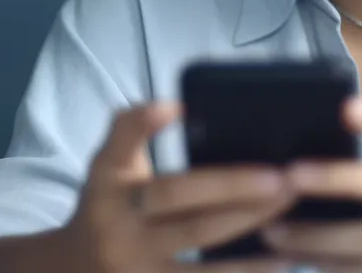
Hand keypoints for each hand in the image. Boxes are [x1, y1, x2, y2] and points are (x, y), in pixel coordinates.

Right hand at [64, 103, 294, 272]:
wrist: (70, 270)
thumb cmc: (106, 205)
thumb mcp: (108, 165)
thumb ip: (132, 130)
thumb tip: (175, 105)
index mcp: (107, 183)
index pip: (122, 145)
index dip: (147, 124)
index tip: (182, 107)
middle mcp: (117, 227)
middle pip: (180, 204)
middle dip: (235, 191)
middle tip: (284, 180)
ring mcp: (135, 270)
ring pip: (199, 260)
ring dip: (248, 243)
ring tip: (291, 221)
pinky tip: (279, 263)